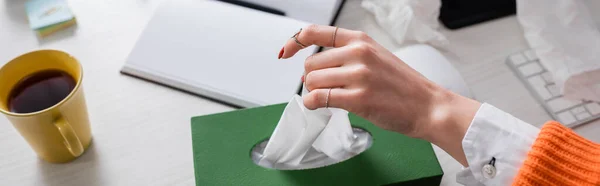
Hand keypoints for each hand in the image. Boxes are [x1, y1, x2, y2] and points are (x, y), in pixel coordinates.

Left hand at [280, 25, 479, 165]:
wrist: (428, 106)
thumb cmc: (403, 85)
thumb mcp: (376, 57)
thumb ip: (347, 56)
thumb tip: (312, 69)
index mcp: (361, 40)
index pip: (315, 32)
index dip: (294, 43)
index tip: (285, 53)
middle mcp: (358, 53)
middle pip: (310, 64)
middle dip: (310, 79)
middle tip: (320, 88)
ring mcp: (358, 75)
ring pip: (312, 81)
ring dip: (312, 92)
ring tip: (325, 98)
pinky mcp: (358, 98)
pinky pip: (318, 98)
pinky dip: (312, 103)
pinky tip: (318, 106)